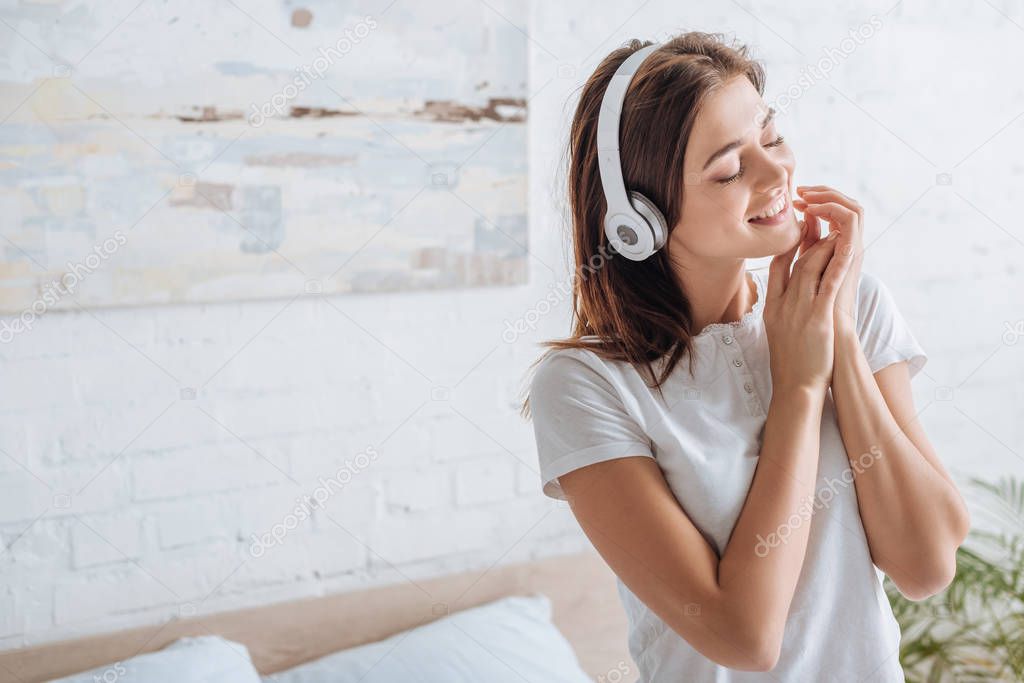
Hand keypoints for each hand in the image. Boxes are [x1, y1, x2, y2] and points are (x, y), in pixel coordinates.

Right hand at [764, 220, 852, 391]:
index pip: (775, 267)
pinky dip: (838, 263)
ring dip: (824, 246)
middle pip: (795, 262)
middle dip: (809, 240)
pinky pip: (828, 284)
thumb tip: (789, 297)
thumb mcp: (778, 332)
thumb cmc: (790, 364)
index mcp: (771, 307)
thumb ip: (782, 311)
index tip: (799, 232)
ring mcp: (798, 311)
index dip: (788, 246)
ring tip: (837, 233)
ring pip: (810, 267)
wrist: (794, 388)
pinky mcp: (817, 319)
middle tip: (822, 225)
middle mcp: (782, 305)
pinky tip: (847, 248)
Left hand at [791, 186, 863, 333]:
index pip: (835, 214)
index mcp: (839, 250)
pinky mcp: (854, 255)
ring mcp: (854, 250)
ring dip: (830, 198)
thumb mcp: (805, 272)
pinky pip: (852, 224)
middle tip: (800, 191)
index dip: (817, 201)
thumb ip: (803, 250)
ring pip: (853, 209)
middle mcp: (850, 247)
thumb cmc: (813, 310)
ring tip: (806, 196)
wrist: (828, 333)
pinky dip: (835, 211)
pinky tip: (814, 209)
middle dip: (823, 194)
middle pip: (847, 206)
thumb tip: (796, 229)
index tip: (795, 199)